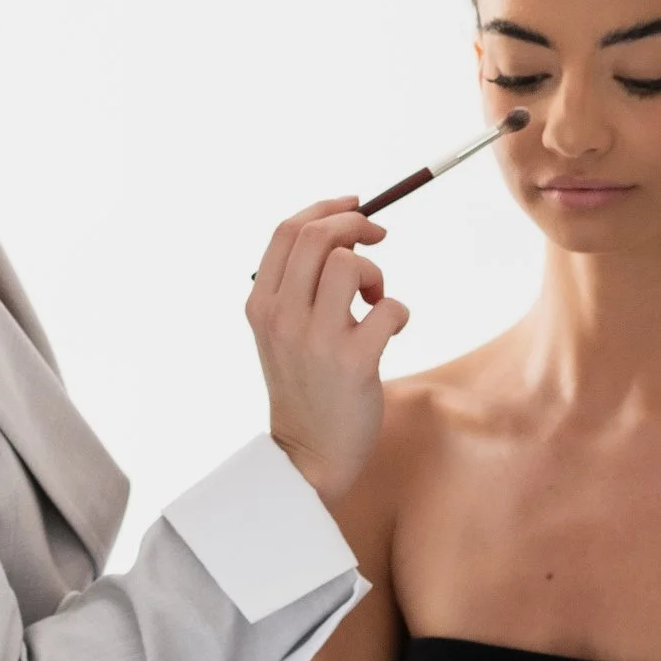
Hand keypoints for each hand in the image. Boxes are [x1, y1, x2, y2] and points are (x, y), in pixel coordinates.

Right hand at [248, 203, 407, 503]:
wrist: (308, 454)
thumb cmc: (305, 385)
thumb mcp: (283, 332)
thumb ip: (299, 286)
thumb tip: (345, 231)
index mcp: (261, 304)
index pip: (288, 231)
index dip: (326, 209)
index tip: (355, 206)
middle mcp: (282, 317)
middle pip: (319, 237)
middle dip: (357, 225)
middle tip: (379, 240)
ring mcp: (315, 340)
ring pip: (351, 264)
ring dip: (376, 272)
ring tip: (375, 299)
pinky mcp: (353, 362)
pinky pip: (389, 307)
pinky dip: (399, 311)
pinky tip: (391, 329)